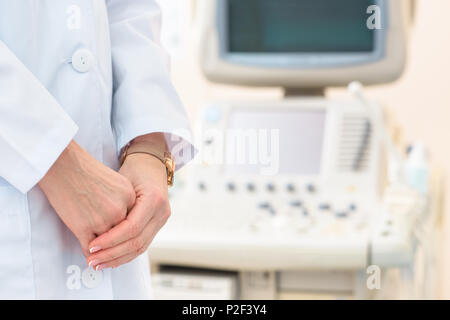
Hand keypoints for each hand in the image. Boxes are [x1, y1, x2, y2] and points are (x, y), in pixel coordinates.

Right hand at [38, 140, 135, 256]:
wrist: (62, 163)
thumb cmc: (84, 168)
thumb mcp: (115, 180)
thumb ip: (123, 199)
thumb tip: (123, 218)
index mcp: (130, 196)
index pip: (133, 220)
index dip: (126, 230)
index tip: (121, 237)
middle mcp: (121, 209)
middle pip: (123, 233)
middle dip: (117, 244)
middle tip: (111, 251)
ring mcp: (103, 220)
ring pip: (107, 243)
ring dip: (103, 252)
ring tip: (97, 255)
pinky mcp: (84, 227)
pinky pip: (89, 248)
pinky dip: (88, 253)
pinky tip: (87, 254)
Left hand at [86, 152, 169, 269]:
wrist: (151, 165)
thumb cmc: (133, 170)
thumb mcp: (121, 182)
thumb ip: (113, 207)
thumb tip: (93, 232)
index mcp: (154, 200)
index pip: (131, 228)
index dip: (110, 240)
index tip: (92, 246)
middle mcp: (162, 212)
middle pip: (137, 242)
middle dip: (112, 254)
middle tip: (92, 260)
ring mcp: (162, 220)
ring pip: (140, 248)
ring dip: (118, 259)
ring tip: (98, 263)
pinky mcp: (157, 225)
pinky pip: (142, 245)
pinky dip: (125, 254)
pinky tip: (111, 260)